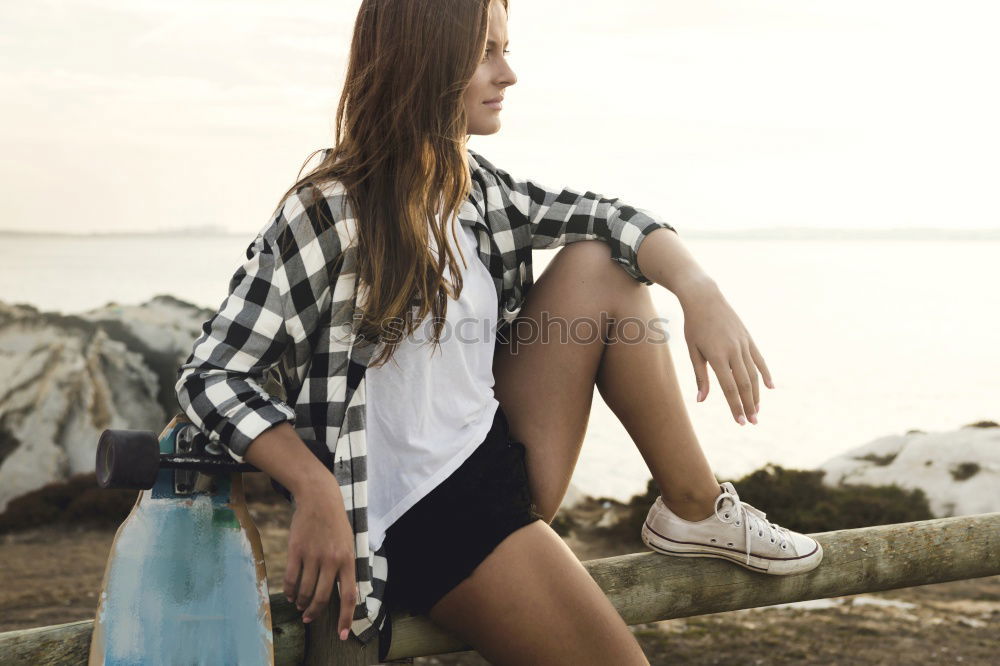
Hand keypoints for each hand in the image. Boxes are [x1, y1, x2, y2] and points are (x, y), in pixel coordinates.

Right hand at [284, 482, 358, 639]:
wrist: (319, 498)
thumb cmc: (336, 524)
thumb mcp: (349, 544)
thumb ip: (346, 568)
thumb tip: (346, 594)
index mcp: (348, 560)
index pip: (349, 596)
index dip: (345, 618)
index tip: (341, 634)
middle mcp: (331, 560)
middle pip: (322, 597)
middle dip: (315, 612)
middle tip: (309, 618)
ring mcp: (313, 556)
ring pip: (304, 590)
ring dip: (301, 602)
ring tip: (300, 605)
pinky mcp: (296, 551)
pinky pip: (290, 579)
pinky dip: (289, 591)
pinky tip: (289, 595)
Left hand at [677, 280, 773, 424]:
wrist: (704, 298)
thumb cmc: (693, 326)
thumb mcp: (693, 351)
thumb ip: (700, 376)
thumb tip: (701, 400)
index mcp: (717, 355)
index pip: (729, 387)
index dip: (735, 406)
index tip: (739, 421)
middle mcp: (733, 350)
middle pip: (744, 384)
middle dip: (749, 405)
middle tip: (752, 422)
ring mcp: (743, 344)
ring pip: (754, 374)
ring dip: (757, 394)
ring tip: (757, 410)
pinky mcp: (748, 338)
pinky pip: (759, 360)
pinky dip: (765, 374)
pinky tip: (770, 388)